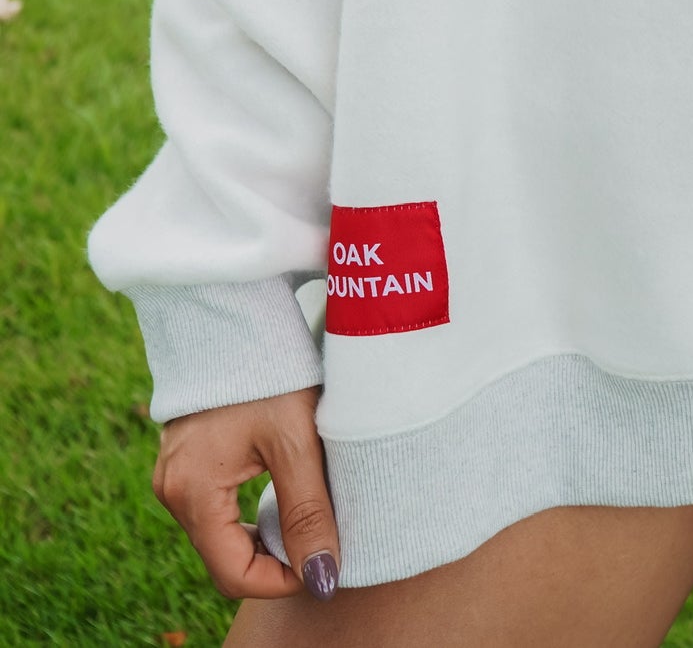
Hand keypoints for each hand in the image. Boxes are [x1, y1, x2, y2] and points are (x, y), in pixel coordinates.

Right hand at [152, 386, 340, 601]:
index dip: (280, 581)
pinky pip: (216, 507)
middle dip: (273, 561)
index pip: (232, 574)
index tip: (322, 564)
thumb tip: (322, 578)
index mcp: (191, 491)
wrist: (237, 309)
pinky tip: (283, 494)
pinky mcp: (187, 458)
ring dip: (263, 535)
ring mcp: (175, 473)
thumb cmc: (268, 369)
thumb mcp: (296, 440)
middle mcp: (172, 489)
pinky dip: (249, 512)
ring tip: (307, 515)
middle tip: (320, 541)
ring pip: (222, 534)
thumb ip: (308, 511)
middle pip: (224, 558)